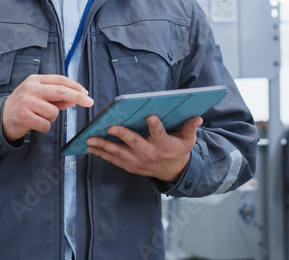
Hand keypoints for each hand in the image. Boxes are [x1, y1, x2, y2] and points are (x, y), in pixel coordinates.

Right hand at [2, 75, 93, 140]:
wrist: (0, 119)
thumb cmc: (22, 106)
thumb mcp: (37, 97)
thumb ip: (55, 98)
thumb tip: (74, 100)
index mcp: (35, 80)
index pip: (60, 80)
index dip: (75, 86)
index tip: (86, 93)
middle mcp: (30, 88)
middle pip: (61, 91)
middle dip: (78, 97)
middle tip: (90, 102)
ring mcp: (27, 102)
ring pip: (54, 112)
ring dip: (51, 119)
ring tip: (38, 118)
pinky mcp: (24, 116)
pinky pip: (46, 124)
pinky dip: (44, 127)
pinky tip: (34, 124)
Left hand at [86, 115, 202, 182]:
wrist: (172, 172)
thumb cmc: (178, 150)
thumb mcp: (188, 140)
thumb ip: (190, 128)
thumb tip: (198, 117)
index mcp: (164, 145)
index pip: (159, 134)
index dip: (155, 126)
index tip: (150, 116)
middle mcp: (149, 154)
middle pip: (134, 143)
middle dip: (122, 134)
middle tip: (110, 127)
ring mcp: (138, 162)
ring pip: (119, 153)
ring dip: (104, 146)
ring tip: (91, 139)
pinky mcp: (130, 166)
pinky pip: (114, 160)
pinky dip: (102, 154)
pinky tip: (91, 147)